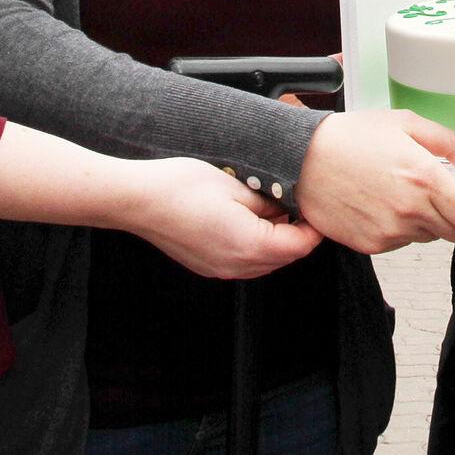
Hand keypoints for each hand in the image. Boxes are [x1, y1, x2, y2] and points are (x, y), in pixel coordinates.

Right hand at [121, 157, 323, 279]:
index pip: (300, 246)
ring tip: (270, 209)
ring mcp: (219, 269)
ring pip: (264, 262)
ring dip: (274, 241)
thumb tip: (286, 208)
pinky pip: (242, 261)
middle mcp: (236, 265)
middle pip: (284, 257)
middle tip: (297, 205)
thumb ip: (268, 202)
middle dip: (296, 234)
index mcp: (250, 246)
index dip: (314, 228)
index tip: (316, 210)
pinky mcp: (205, 266)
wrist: (138, 200)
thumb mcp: (237, 185)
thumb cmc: (180, 187)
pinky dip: (253, 245)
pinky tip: (244, 220)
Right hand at [296, 110, 454, 253]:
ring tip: (403, 192)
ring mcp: (390, 233)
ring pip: (430, 237)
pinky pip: (401, 242)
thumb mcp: (405, 123)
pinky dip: (401, 228)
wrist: (301, 159)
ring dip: (428, 221)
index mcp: (425, 179)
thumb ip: (449, 143)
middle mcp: (411, 211)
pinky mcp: (371, 245)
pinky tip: (383, 203)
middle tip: (447, 196)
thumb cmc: (348, 138)